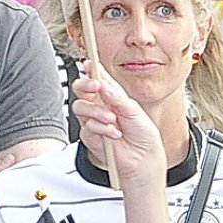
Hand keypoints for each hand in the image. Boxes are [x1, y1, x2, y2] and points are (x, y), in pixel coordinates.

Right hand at [70, 71, 166, 190]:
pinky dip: (102, 129)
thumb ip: (117, 97)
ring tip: (112, 119)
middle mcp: (100, 105)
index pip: (98, 77)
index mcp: (112, 95)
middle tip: (95, 87)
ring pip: (79, 106)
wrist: (142, 158)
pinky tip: (114, 133)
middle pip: (80, 89)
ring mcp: (93, 120)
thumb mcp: (134, 110)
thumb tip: (103, 85)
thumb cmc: (142, 134)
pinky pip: (87, 126)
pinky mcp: (90, 135)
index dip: (91, 69)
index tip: (89, 64)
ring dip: (96, 111)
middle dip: (85, 85)